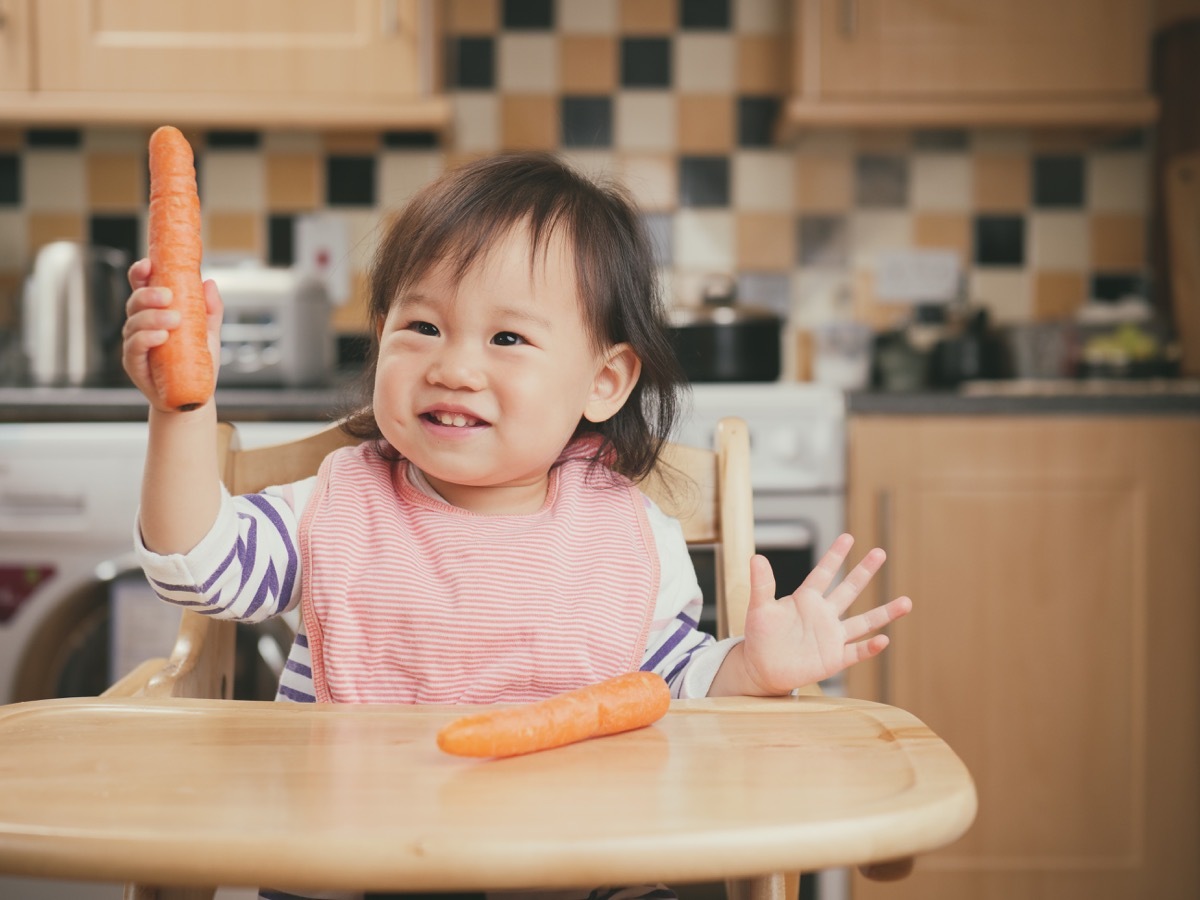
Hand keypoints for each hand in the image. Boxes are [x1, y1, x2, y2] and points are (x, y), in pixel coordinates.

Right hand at [121, 258, 222, 411]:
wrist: (195, 396)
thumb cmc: (197, 362)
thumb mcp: (209, 333)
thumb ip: (210, 309)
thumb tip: (210, 282)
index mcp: (156, 312)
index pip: (142, 287)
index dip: (141, 273)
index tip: (149, 264)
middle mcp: (141, 325)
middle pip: (134, 302)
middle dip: (148, 295)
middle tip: (168, 296)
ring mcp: (135, 344)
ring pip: (133, 323)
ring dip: (152, 318)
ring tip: (174, 320)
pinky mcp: (134, 364)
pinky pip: (134, 348)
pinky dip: (146, 339)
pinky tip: (161, 336)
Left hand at [739, 533, 911, 694]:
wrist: (762, 668)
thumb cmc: (761, 636)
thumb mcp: (759, 608)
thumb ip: (761, 584)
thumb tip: (756, 557)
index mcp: (807, 599)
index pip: (823, 573)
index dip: (835, 556)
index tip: (848, 537)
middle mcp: (824, 614)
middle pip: (848, 590)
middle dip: (863, 572)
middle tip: (880, 552)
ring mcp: (832, 636)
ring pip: (863, 622)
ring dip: (884, 613)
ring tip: (906, 602)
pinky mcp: (834, 658)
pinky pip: (856, 651)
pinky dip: (869, 647)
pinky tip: (883, 640)